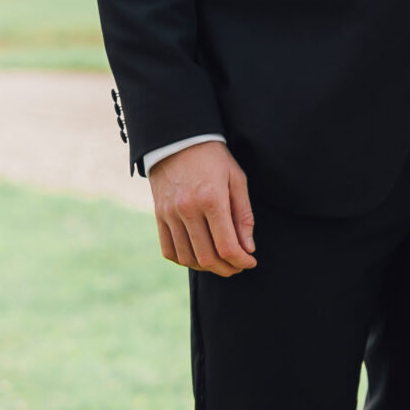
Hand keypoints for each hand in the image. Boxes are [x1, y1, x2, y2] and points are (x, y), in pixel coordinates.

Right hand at [149, 141, 255, 275]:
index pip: (227, 246)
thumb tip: (248, 248)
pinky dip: (185, 260)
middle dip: (227, 269)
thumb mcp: (237, 179)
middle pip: (207, 257)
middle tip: (238, 266)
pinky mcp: (159, 216)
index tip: (251, 262)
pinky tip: (199, 256)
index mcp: (211, 199)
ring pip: (187, 258)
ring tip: (221, 262)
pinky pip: (169, 250)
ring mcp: (169, 214)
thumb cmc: (214, 159)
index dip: (241, 261)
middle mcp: (187, 209)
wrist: (178, 140)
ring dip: (207, 268)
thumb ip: (243, 216)